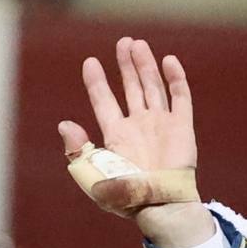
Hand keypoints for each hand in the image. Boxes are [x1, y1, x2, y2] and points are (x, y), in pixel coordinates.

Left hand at [57, 37, 215, 247]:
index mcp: (115, 136)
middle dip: (125, 65)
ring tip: (138, 44)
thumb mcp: (92, 175)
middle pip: (130, 88)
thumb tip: (64, 124)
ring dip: (145, 66)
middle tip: (123, 42)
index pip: (103, 101)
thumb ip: (77, 150)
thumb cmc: (123, 196)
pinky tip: (167, 60)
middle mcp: (138, 126)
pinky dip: (175, 78)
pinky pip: (180, 97)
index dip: (96, 82)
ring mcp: (161, 124)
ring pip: (152, 87)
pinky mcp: (182, 127)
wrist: (157, 205)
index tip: (89, 62)